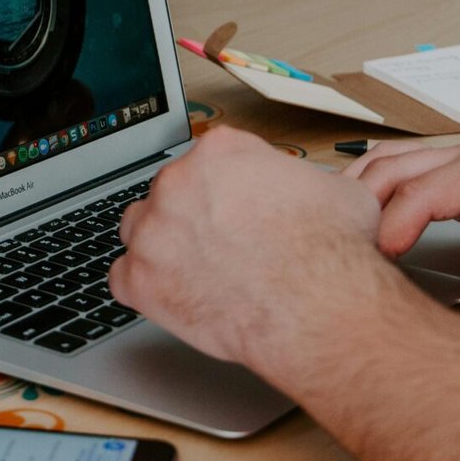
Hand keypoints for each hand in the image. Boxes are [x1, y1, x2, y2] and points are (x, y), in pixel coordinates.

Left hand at [109, 127, 391, 368]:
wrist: (318, 308)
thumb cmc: (330, 255)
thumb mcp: (335, 190)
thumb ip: (304, 182)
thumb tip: (313, 188)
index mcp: (220, 152)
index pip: (206, 160)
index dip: (222, 187)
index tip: (233, 208)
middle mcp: (178, 181)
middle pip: (169, 191)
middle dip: (189, 215)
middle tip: (217, 244)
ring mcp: (153, 230)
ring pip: (139, 229)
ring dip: (159, 245)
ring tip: (191, 269)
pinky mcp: (139, 278)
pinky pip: (123, 277)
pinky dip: (144, 288)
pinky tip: (170, 295)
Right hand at [344, 140, 459, 336]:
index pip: (427, 189)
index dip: (396, 224)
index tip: (378, 259)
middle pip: (394, 166)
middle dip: (358, 203)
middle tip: (337, 248)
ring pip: (392, 164)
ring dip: (359, 191)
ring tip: (335, 231)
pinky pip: (405, 176)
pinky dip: (375, 193)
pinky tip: (362, 220)